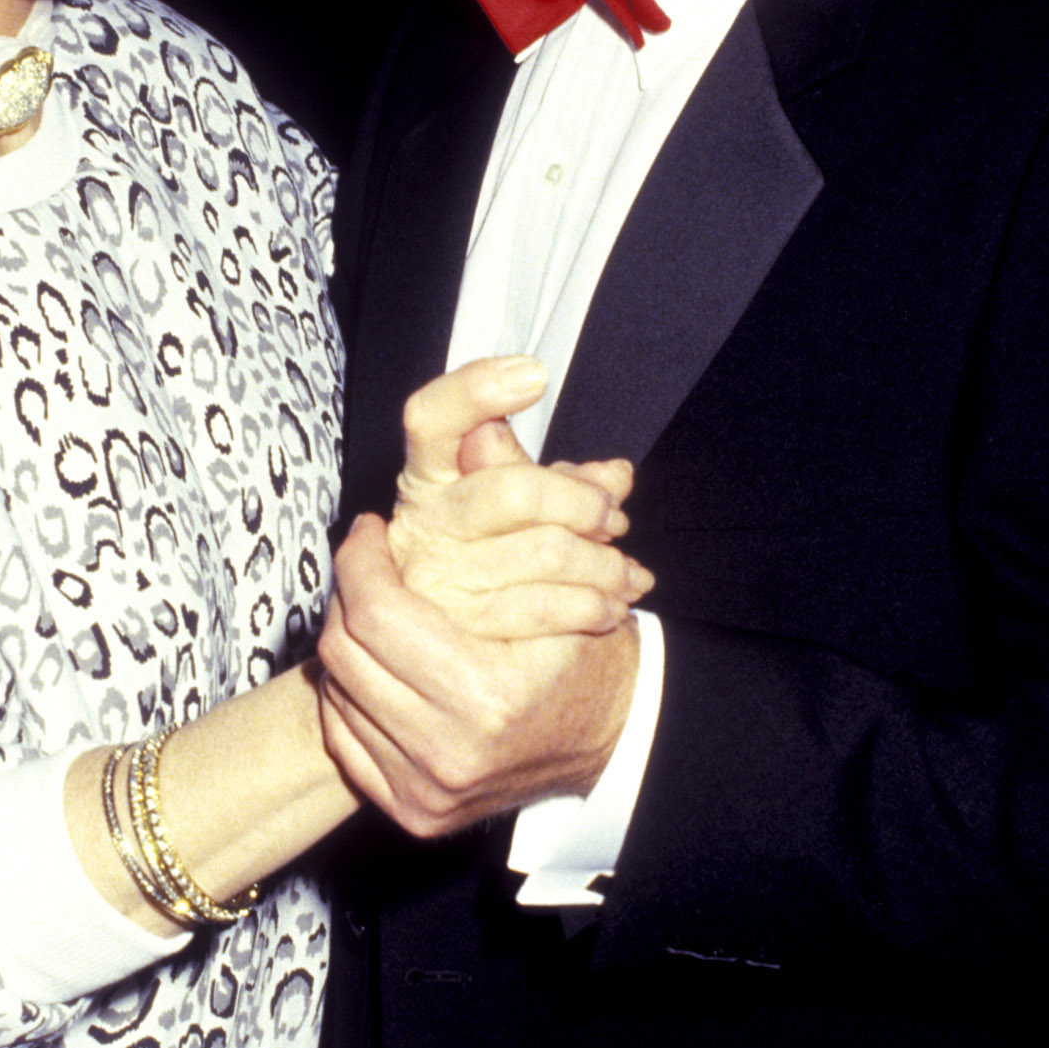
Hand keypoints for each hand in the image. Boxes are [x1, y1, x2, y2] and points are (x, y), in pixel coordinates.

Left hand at [318, 512, 640, 836]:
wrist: (612, 740)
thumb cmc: (585, 651)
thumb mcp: (564, 570)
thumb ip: (517, 497)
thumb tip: (476, 423)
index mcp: (485, 695)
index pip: (377, 613)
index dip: (360, 560)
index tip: (369, 530)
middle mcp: (449, 753)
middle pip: (345, 652)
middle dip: (347, 595)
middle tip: (364, 562)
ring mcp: (427, 792)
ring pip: (338, 694)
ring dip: (347, 643)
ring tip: (374, 608)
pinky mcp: (414, 813)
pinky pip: (346, 739)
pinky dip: (353, 697)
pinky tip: (380, 665)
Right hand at [386, 355, 650, 640]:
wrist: (457, 671)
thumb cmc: (493, 568)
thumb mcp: (523, 515)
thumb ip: (564, 485)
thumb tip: (617, 475)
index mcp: (427, 480)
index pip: (431, 418)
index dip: (475, 390)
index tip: (533, 376)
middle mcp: (421, 526)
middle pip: (511, 489)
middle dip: (578, 501)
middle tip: (610, 515)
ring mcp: (434, 581)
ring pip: (544, 550)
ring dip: (602, 561)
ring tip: (627, 573)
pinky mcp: (459, 632)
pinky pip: (544, 606)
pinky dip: (593, 604)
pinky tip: (612, 606)